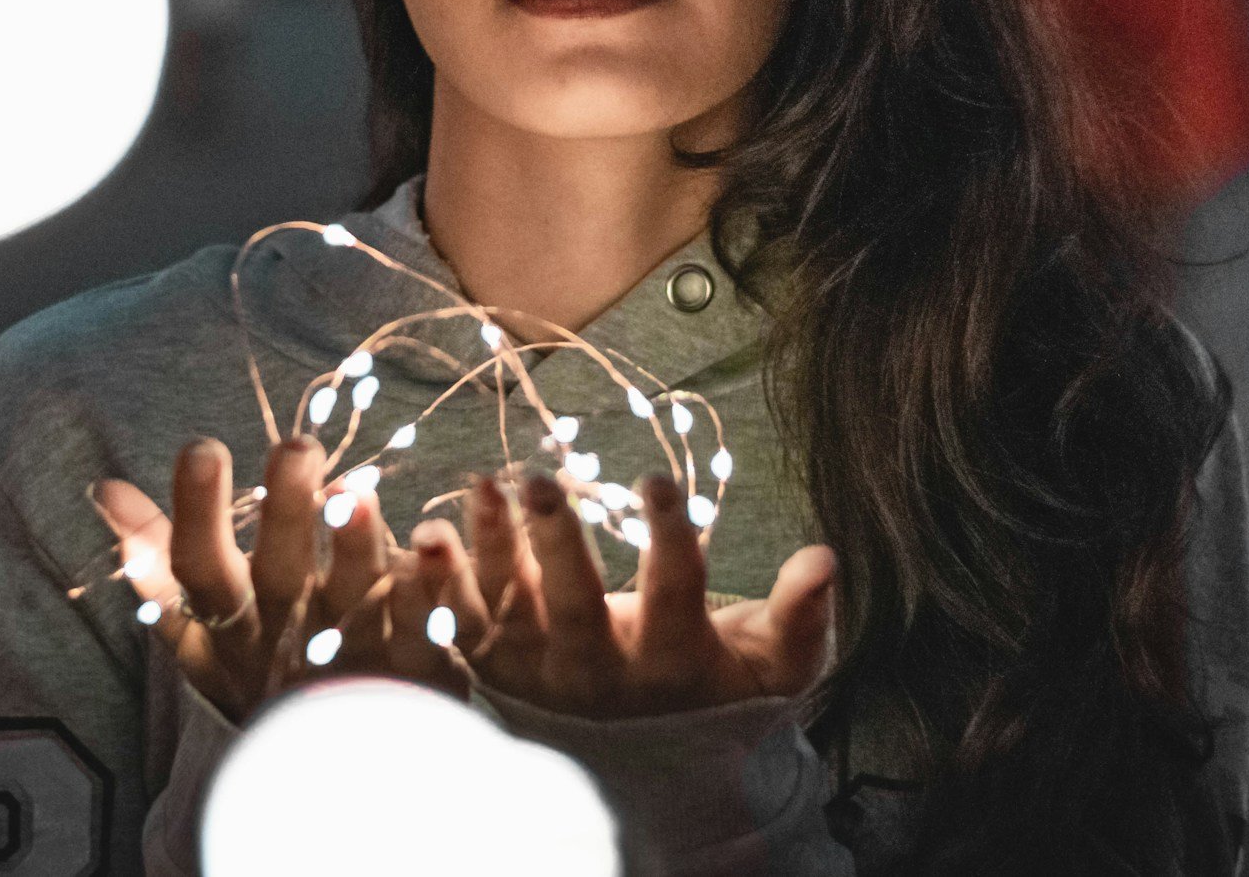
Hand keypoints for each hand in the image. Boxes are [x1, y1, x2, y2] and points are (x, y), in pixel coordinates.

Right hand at [92, 436, 467, 724]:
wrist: (330, 774)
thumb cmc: (261, 673)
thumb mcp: (200, 632)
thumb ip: (156, 562)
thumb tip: (105, 490)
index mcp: (233, 624)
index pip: (199, 569)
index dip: (197, 514)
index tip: (202, 448)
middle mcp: (288, 637)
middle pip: (281, 575)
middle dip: (287, 513)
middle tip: (296, 448)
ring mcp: (351, 656)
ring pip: (354, 598)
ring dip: (355, 546)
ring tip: (357, 489)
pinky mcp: (414, 672)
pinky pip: (422, 629)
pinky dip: (428, 589)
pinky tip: (434, 542)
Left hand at [419, 469, 837, 718]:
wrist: (648, 769)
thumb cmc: (720, 695)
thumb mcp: (773, 668)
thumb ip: (801, 619)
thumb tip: (825, 557)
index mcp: (671, 658)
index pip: (673, 594)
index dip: (668, 540)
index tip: (658, 482)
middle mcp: (600, 671)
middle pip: (574, 607)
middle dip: (556, 544)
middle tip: (538, 479)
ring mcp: (541, 673)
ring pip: (511, 612)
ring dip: (488, 550)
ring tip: (478, 485)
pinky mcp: (495, 669)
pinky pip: (463, 627)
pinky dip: (440, 585)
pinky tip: (424, 532)